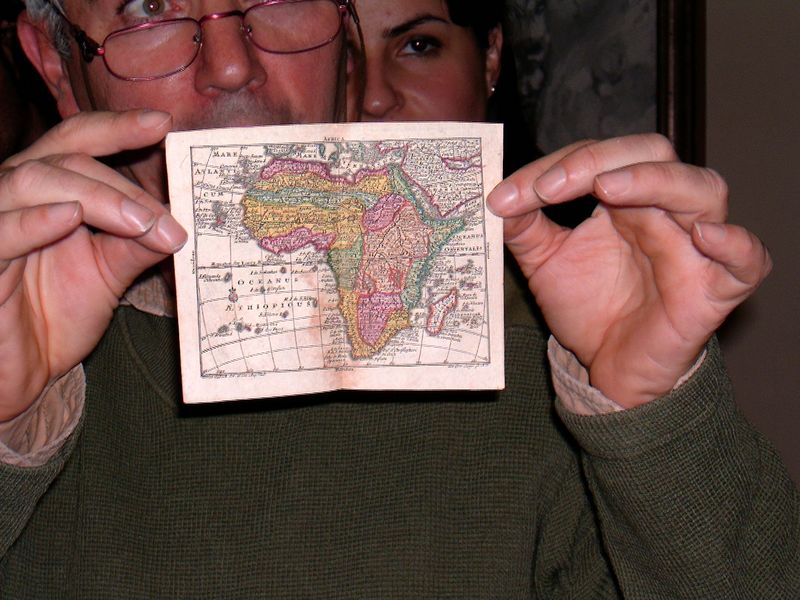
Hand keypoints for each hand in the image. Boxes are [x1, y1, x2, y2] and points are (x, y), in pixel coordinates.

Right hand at [0, 110, 185, 419]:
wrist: (18, 373)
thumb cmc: (54, 317)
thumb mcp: (108, 273)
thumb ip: (137, 243)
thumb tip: (178, 221)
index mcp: (45, 193)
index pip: (76, 142)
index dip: (116, 128)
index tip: (162, 123)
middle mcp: (13, 198)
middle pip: (63, 160)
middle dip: (120, 184)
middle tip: (165, 218)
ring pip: (31, 181)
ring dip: (94, 197)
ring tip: (139, 222)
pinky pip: (0, 232)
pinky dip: (33, 221)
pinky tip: (69, 217)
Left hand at [488, 134, 771, 407]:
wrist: (609, 365)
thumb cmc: (589, 306)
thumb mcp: (544, 263)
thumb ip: (524, 227)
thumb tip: (498, 198)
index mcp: (624, 198)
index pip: (601, 157)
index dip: (558, 166)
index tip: (509, 195)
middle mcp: (663, 210)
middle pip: (655, 155)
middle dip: (601, 160)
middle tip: (553, 186)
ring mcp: (694, 247)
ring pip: (703, 189)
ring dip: (655, 181)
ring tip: (609, 189)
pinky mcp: (716, 288)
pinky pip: (748, 259)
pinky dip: (734, 243)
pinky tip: (704, 237)